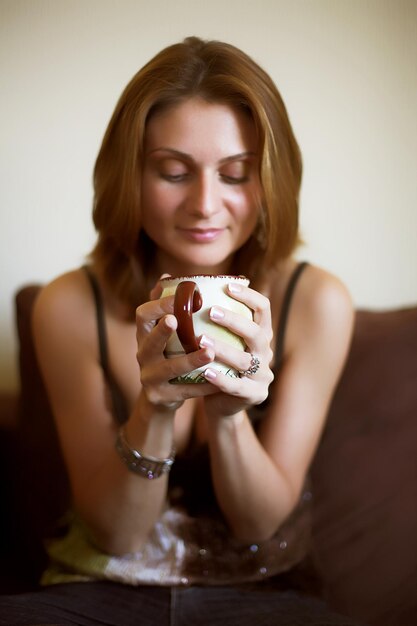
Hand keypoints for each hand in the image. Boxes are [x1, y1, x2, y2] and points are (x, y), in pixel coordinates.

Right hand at [135, 279, 217, 410]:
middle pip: (148, 342)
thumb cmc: (167, 356)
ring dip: (189, 360)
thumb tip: (169, 275)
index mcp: (144, 336)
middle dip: (161, 331)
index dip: (156, 306)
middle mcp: (142, 355)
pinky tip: (221, 379)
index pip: (142, 315)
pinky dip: (203, 385)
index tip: (175, 298)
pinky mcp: (161, 397)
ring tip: (210, 351)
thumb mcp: (162, 334)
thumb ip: (165, 308)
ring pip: (169, 369)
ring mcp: (149, 378)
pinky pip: (185, 391)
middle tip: (176, 320)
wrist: (159, 399)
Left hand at [201, 283, 273, 417]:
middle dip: (234, 321)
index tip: (228, 286)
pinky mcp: (254, 395)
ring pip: (244, 360)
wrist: (223, 403)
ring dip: (223, 349)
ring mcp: (262, 375)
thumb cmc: (216, 362)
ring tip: (201, 340)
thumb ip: (203, 314)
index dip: (249, 296)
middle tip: (211, 312)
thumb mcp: (216, 337)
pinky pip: (237, 386)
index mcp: (260, 333)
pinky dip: (220, 378)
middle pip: (256, 333)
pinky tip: (205, 371)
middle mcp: (266, 352)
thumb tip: (168, 280)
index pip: (263, 308)